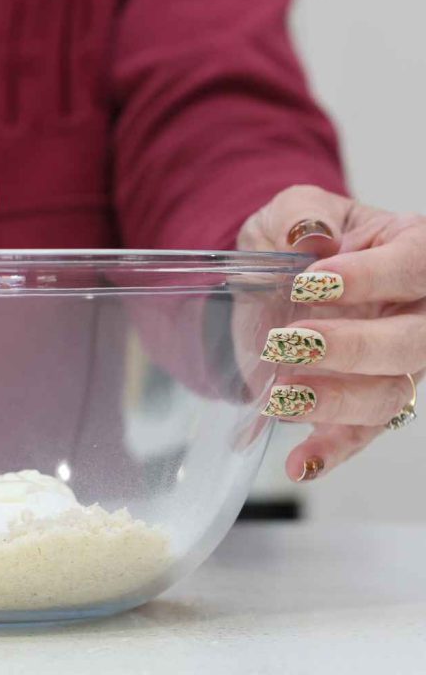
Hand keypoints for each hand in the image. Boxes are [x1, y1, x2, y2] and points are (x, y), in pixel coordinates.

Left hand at [238, 185, 424, 480]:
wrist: (264, 282)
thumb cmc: (289, 240)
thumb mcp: (285, 211)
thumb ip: (298, 214)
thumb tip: (309, 234)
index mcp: (410, 251)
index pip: (416, 266)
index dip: (372, 277)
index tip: (313, 280)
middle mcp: (414, 312)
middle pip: (415, 342)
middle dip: (353, 347)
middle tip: (288, 342)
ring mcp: (391, 362)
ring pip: (390, 394)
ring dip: (335, 400)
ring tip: (280, 396)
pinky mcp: (355, 401)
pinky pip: (358, 435)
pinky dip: (330, 452)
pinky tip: (299, 463)